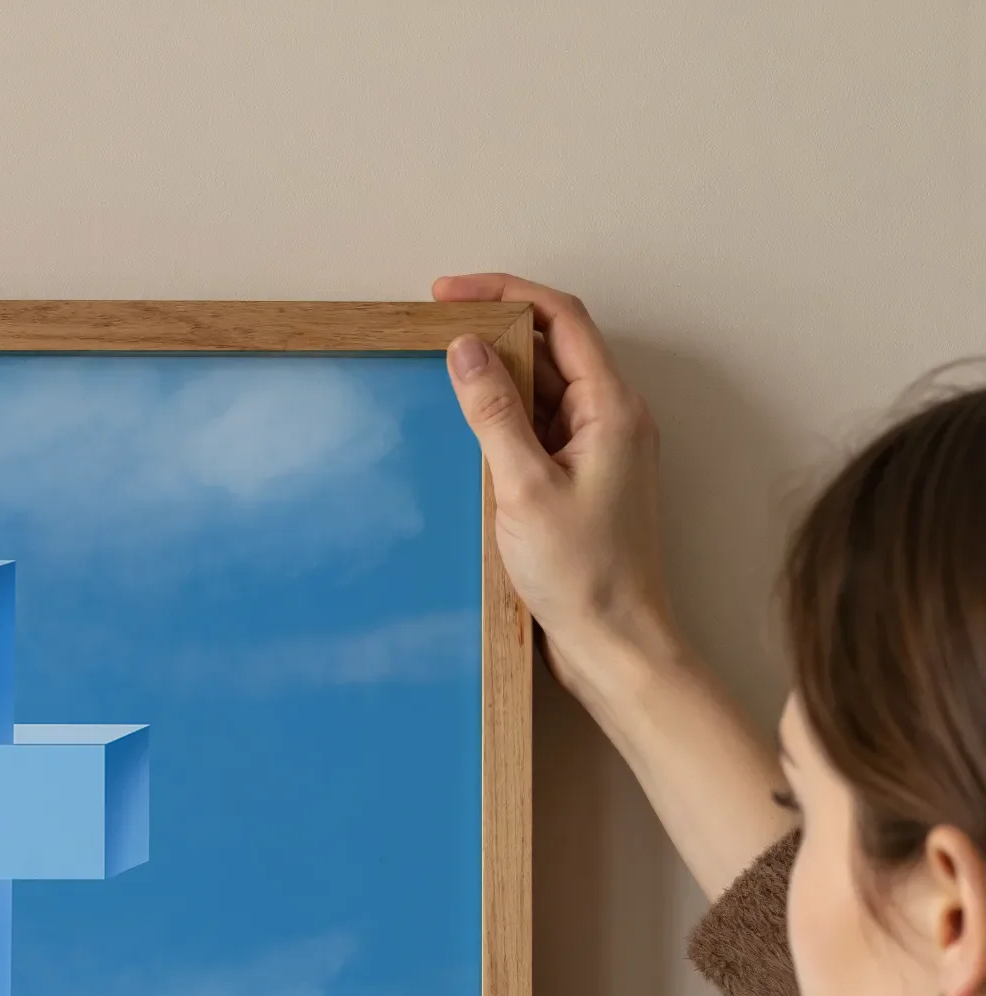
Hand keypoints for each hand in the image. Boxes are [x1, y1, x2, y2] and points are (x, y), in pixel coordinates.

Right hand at [432, 271, 687, 706]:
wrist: (616, 644)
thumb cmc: (583, 576)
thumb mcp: (524, 489)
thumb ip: (494, 414)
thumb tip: (466, 348)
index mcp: (613, 409)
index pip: (560, 318)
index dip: (504, 292)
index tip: (447, 293)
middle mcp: (614, 420)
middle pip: (553, 349)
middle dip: (496, 332)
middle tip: (437, 331)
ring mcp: (600, 452)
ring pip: (545, 392)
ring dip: (498, 380)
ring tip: (445, 379)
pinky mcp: (583, 483)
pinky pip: (542, 432)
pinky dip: (506, 423)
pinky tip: (470, 437)